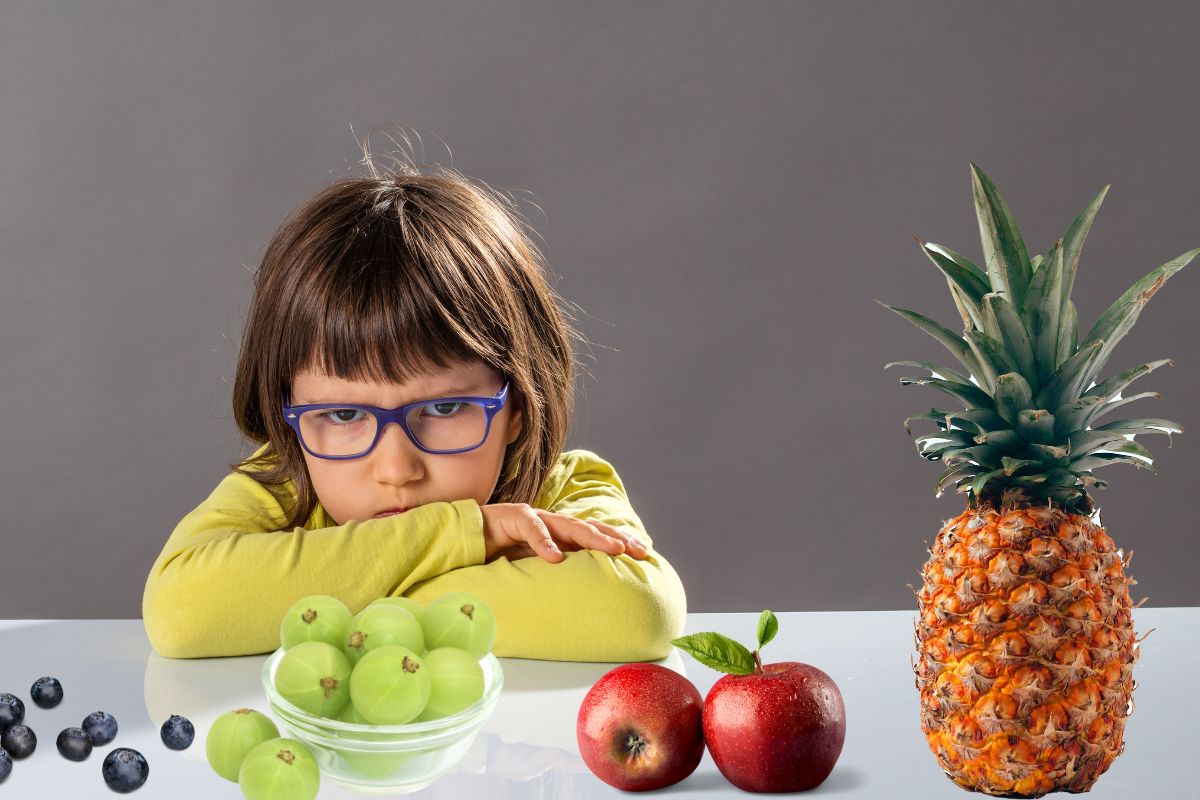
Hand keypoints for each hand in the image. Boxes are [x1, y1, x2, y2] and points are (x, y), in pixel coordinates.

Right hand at [480, 503, 649, 563]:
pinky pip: (531, 528)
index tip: (646, 553)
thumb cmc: (500, 553)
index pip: (595, 536)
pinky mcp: (511, 517)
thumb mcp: (534, 566)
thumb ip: (557, 572)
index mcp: (559, 534)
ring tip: (613, 550)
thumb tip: (586, 592)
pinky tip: (555, 556)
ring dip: (592, 537)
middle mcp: (551, 523)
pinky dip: (543, 542)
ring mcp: (534, 518)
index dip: (620, 541)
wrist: (464, 538)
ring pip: (568, 525)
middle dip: (617, 538)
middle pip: (590, 528)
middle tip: (640, 551)